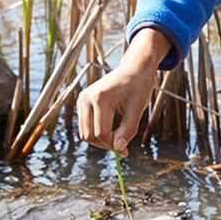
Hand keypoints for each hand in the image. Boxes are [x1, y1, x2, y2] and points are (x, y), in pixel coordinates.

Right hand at [76, 28, 169, 156]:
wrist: (134, 67)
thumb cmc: (139, 86)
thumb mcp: (138, 108)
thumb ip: (128, 130)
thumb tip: (119, 150)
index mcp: (100, 97)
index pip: (101, 133)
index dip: (113, 145)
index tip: (126, 152)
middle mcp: (86, 97)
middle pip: (89, 135)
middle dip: (106, 144)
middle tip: (123, 147)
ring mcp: (82, 98)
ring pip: (85, 133)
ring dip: (101, 140)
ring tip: (119, 136)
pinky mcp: (82, 101)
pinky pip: (85, 126)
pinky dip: (97, 132)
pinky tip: (112, 128)